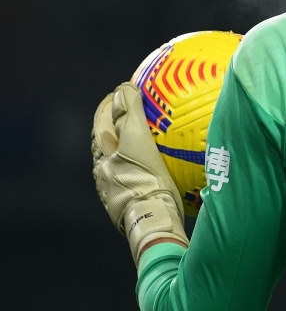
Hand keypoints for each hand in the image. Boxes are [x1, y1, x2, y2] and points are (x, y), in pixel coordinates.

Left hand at [92, 83, 189, 263]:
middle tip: (133, 115)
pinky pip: (137, 182)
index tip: (122, 93)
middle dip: (117, 129)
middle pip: (107, 146)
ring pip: (121, 166)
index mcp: (103, 159)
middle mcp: (105, 176)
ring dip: (129, 152)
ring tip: (146, 143)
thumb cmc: (146, 181)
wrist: (155, 223)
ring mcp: (117, 194)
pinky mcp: (133, 208)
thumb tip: (123, 87)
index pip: (101, 124)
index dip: (110, 106)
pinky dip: (144, 171)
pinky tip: (159, 172)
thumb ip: (129, 114)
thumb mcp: (137, 141)